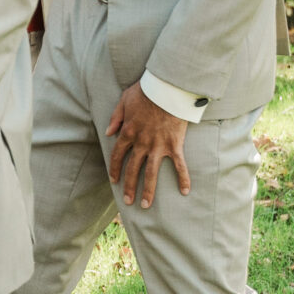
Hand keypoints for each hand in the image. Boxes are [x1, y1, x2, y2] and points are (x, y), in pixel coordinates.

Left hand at [106, 82, 190, 207]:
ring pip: (151, 173)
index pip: (118, 155)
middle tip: (128, 201)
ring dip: (149, 190)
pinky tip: (185, 191)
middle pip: (133, 169)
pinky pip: (179, 165)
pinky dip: (183, 178)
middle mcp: (141, 142)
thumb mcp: (124, 100)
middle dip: (129, 187)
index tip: (114, 181)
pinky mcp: (175, 145)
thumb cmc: (145, 91)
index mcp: (128, 132)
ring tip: (146, 205)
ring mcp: (158, 145)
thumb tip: (108, 132)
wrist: (167, 88)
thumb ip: (115, 117)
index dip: (115, 169)